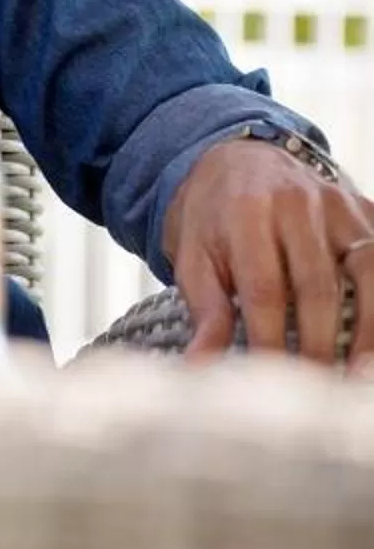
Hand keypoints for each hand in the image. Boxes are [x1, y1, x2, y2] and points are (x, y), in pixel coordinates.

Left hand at [161, 136, 371, 369]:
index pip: (264, 288)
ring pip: (368, 270)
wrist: (235, 161)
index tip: (271, 379)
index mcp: (246, 212)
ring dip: (369, 327)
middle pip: (318, 284)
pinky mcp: (364, 210)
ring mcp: (338, 205)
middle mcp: (297, 204)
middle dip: (319, 342)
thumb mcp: (193, 257)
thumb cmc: (211, 218)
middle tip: (318, 387)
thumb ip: (205, 312)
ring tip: (359, 375)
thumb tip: (199, 369)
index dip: (269, 338)